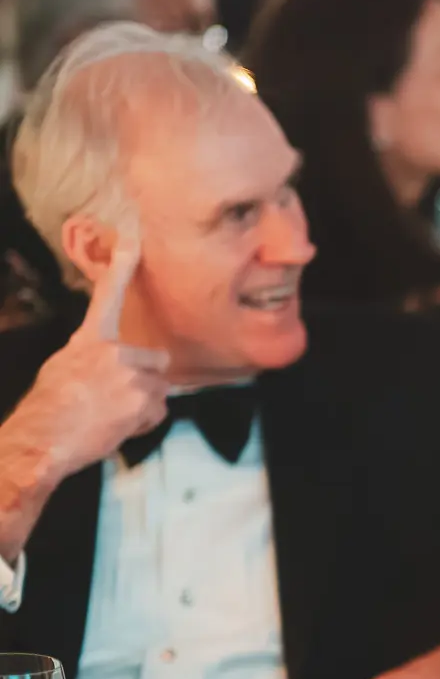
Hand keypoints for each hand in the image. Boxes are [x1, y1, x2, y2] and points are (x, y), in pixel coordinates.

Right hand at [5, 223, 166, 482]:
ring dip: (142, 405)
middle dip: (145, 379)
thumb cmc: (50, 408)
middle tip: (115, 398)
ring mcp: (130, 374)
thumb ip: (94, 356)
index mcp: (90, 339)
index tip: (134, 239)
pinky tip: (116, 426)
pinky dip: (143, 423)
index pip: (108, 295)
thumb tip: (109, 362)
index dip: (123, 265)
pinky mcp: (142, 399)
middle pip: (156, 361)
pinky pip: (158, 412)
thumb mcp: (65, 367)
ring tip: (110, 415)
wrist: (41, 439)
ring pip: (158, 390)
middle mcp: (113, 351)